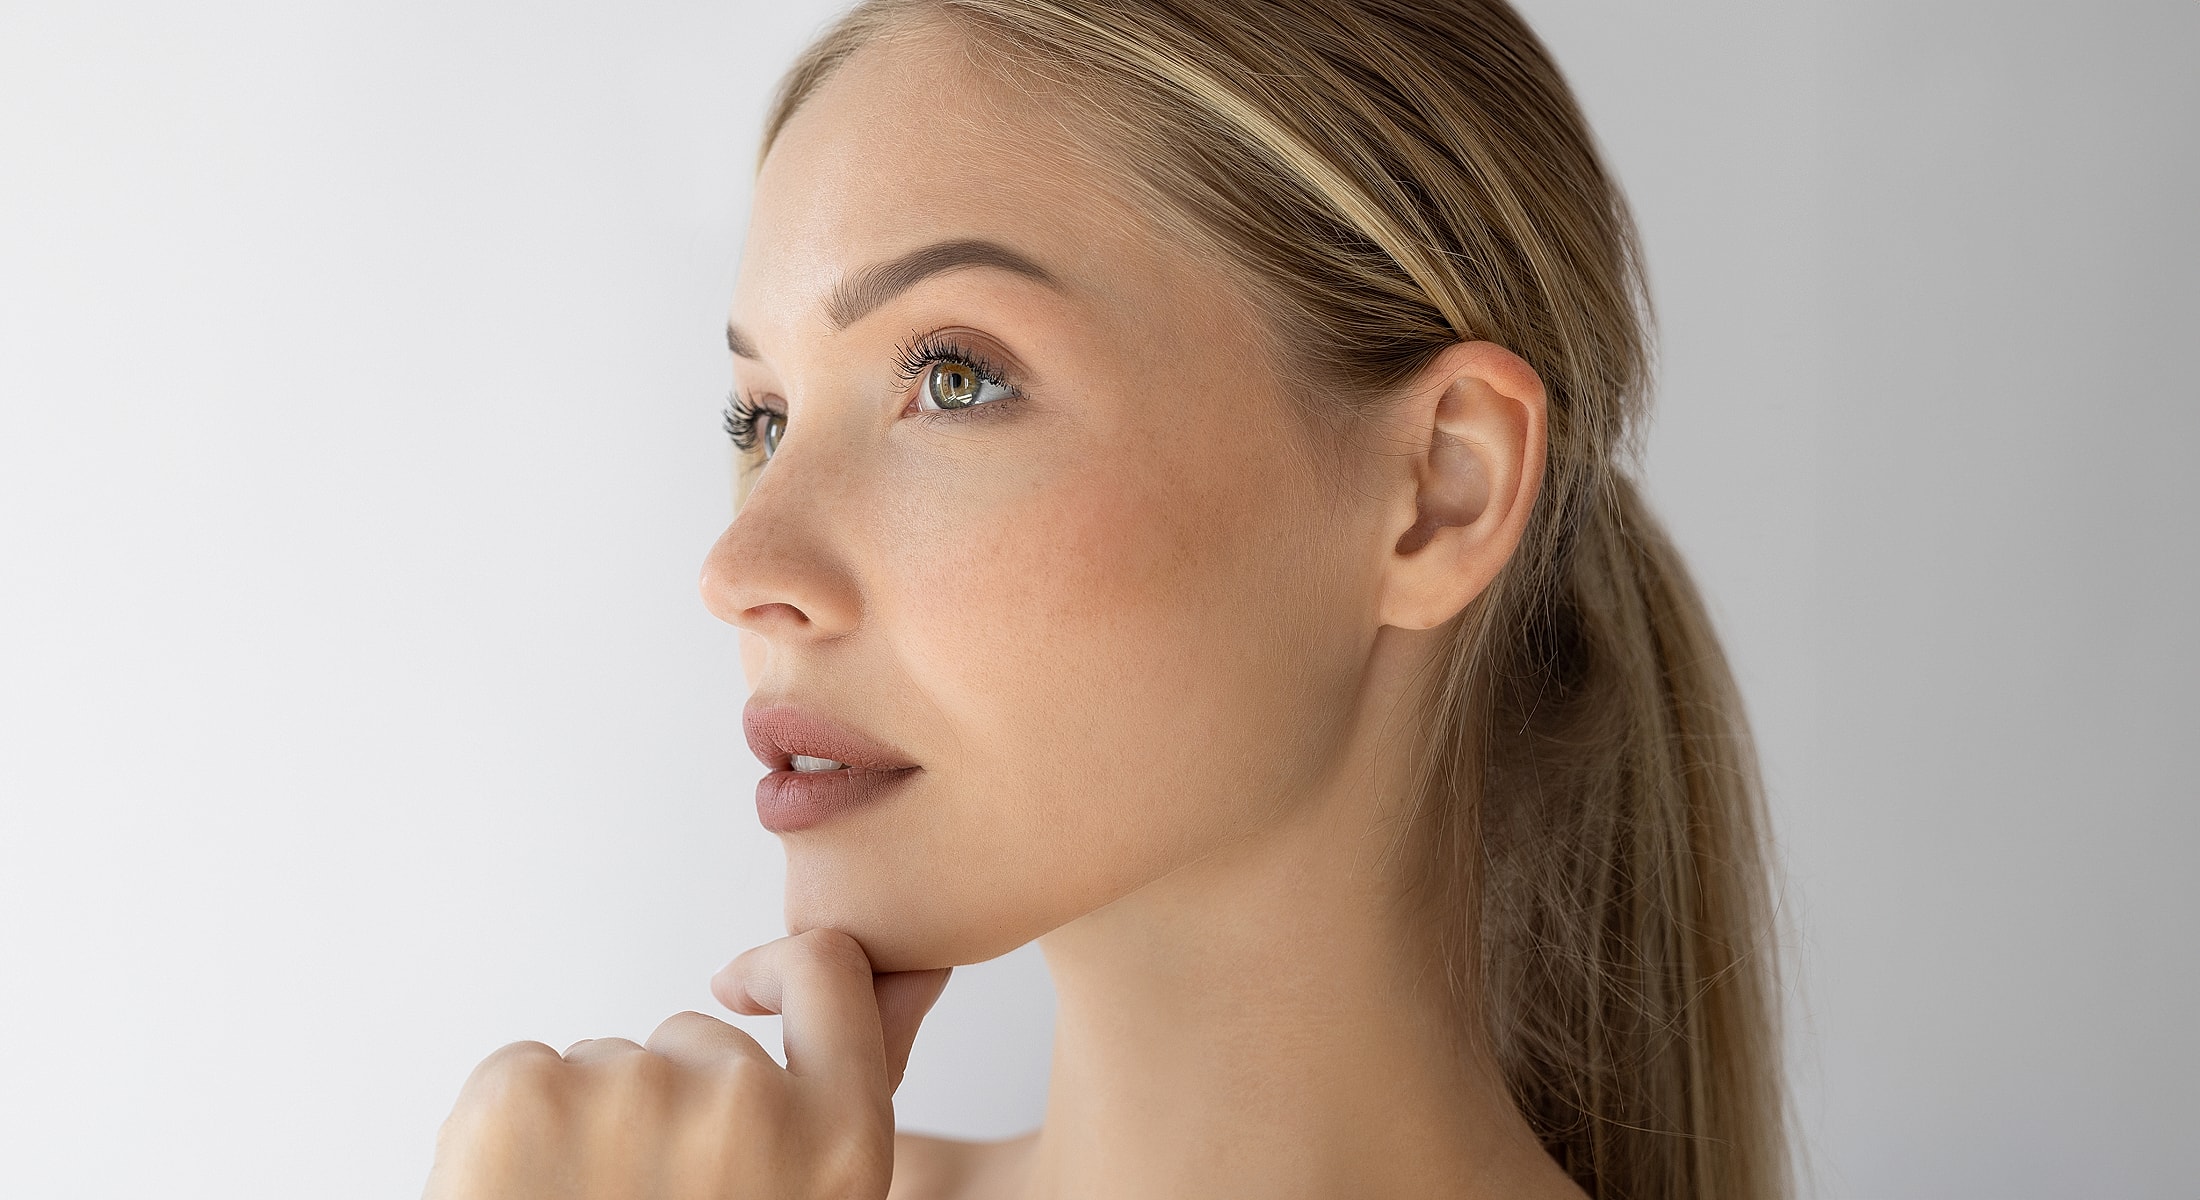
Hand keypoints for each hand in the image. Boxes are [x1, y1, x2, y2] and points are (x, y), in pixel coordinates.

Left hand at [422, 929, 952, 1199]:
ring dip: (589, 1124)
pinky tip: (524, 1194)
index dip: (785, 971)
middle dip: (669, 1100)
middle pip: (697, 1039)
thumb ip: (831, 1118)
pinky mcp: (527, 1094)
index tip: (746, 985)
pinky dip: (513, 1125)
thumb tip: (875, 987)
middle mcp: (747, 1104)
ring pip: (606, 1062)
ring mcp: (632, 1093)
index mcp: (839, 1145)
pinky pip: (524, 1067)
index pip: (829, 973)